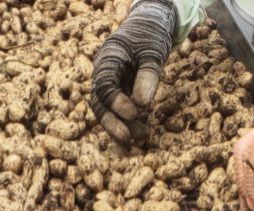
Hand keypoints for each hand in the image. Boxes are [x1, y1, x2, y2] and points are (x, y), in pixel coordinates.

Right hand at [90, 0, 176, 145]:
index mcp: (108, 57)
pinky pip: (116, 110)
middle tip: (130, 140)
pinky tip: (139, 132)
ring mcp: (108, 82)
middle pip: (100, 103)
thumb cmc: (151, 35)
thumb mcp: (154, 52)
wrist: (150, 26)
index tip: (135, 114)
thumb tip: (142, 105)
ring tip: (140, 137)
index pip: (104, 86)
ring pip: (106, 110)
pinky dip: (126, 122)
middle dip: (113, 123)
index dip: (117, 103)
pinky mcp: (117, 90)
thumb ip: (148, 76)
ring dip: (121, 126)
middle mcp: (102, 71)